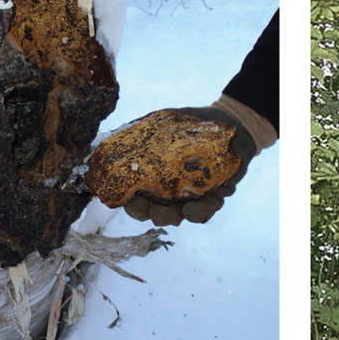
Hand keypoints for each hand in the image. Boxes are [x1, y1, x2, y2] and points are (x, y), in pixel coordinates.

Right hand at [121, 104, 257, 226]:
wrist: (228, 121)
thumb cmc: (191, 124)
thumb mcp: (163, 123)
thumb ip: (139, 130)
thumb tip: (110, 138)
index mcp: (155, 177)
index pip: (136, 197)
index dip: (129, 202)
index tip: (126, 200)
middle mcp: (171, 192)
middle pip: (154, 211)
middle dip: (149, 214)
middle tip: (147, 210)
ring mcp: (192, 196)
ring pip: (178, 215)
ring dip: (171, 218)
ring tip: (171, 215)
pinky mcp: (214, 197)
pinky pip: (205, 210)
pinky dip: (198, 213)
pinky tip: (191, 210)